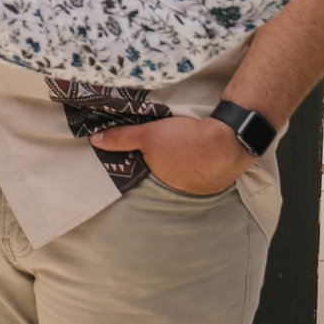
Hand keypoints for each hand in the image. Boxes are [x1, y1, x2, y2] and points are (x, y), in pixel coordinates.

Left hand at [96, 114, 249, 196]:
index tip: (145, 144)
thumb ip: (121, 138)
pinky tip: (203, 148)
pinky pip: (204, 170)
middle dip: (164, 159)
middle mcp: (178, 189)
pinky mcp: (217, 180)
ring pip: (185, 172)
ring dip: (184, 160)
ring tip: (185, 143)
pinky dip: (201, 161)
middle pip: (165, 171)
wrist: (229, 141)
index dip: (144, 155)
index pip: (145, 167)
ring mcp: (199, 187)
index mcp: (159, 179)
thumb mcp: (149, 134)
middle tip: (168, 140)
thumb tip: (95, 140)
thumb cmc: (185, 140)